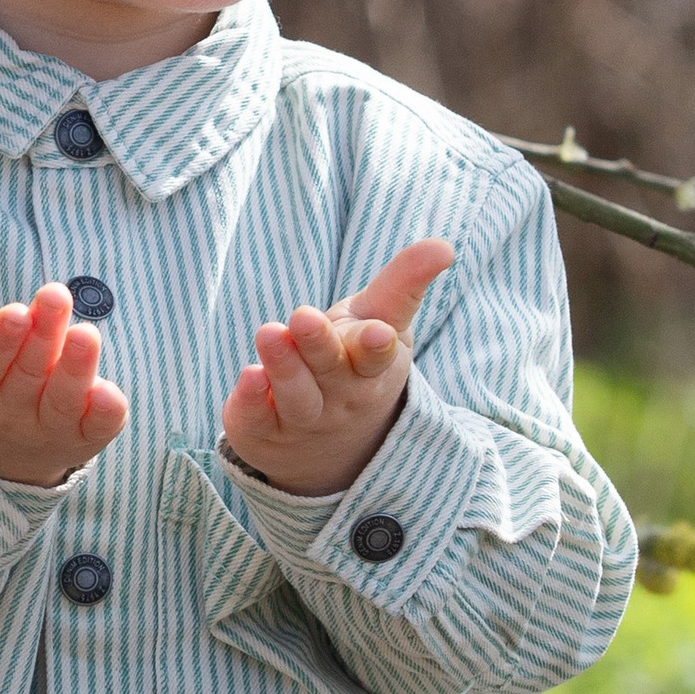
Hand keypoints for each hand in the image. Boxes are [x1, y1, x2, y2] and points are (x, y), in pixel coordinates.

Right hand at [0, 251, 128, 487]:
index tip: (14, 312)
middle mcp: (7, 411)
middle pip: (25, 373)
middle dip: (42, 335)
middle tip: (55, 294)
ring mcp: (46, 428)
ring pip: (61, 401)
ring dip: (75, 371)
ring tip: (87, 334)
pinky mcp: (82, 437)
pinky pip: (96, 430)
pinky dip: (105, 417)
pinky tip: (113, 394)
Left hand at [219, 238, 453, 498]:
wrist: (332, 447)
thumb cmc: (357, 362)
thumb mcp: (384, 322)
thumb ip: (405, 283)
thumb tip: (445, 246)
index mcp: (370, 367)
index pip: (376, 357)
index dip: (376, 345)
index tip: (377, 332)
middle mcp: (339, 395)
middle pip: (329, 370)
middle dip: (318, 344)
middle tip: (302, 316)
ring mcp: (302, 416)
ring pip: (295, 395)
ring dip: (283, 366)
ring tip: (270, 333)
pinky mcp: (263, 428)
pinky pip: (257, 418)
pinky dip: (251, 401)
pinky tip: (248, 376)